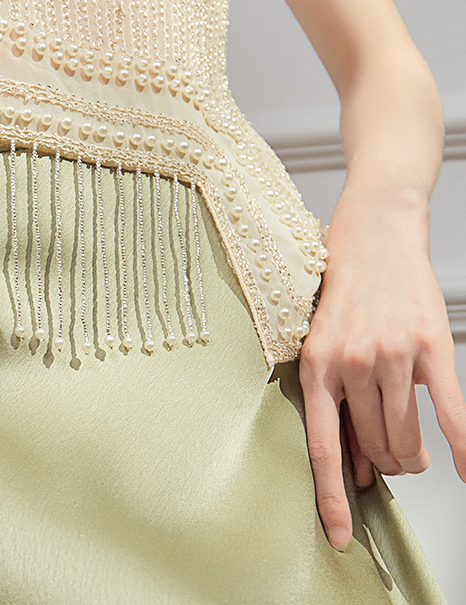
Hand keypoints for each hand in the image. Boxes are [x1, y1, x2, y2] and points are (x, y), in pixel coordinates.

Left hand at [297, 190, 465, 551]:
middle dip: (382, 466)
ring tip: (412, 454)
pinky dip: (465, 449)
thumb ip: (333, 397)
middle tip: (387, 462)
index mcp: (315, 363)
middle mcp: (351, 361)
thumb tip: (351, 463)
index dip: (331, 496)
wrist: (374, 231)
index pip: (321, 445)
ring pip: (408, 439)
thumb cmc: (341, 287)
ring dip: (413, 459)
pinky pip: (453, 415)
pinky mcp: (431, 347)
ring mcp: (392, 355)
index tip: (337, 536)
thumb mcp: (318, 339)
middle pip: (373, 449)